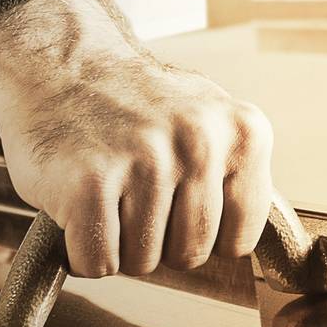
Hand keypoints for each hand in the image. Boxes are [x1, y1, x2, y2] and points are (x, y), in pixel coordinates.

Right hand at [0, 0, 275, 278]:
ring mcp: (145, 160)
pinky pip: (97, 262)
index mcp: (243, 132)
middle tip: (133, 195)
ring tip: (108, 192)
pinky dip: (81, 250)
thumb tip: (264, 241)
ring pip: (142, 263)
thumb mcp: (210, 120)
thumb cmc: (135, 103)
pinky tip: (80, 207)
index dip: (201, 234)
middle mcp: (201, 143)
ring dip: (118, 243)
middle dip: (158, 242)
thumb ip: (238, 173)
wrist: (62, 63)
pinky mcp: (89, 182)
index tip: (176, 201)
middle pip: (189, 256)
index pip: (237, 241)